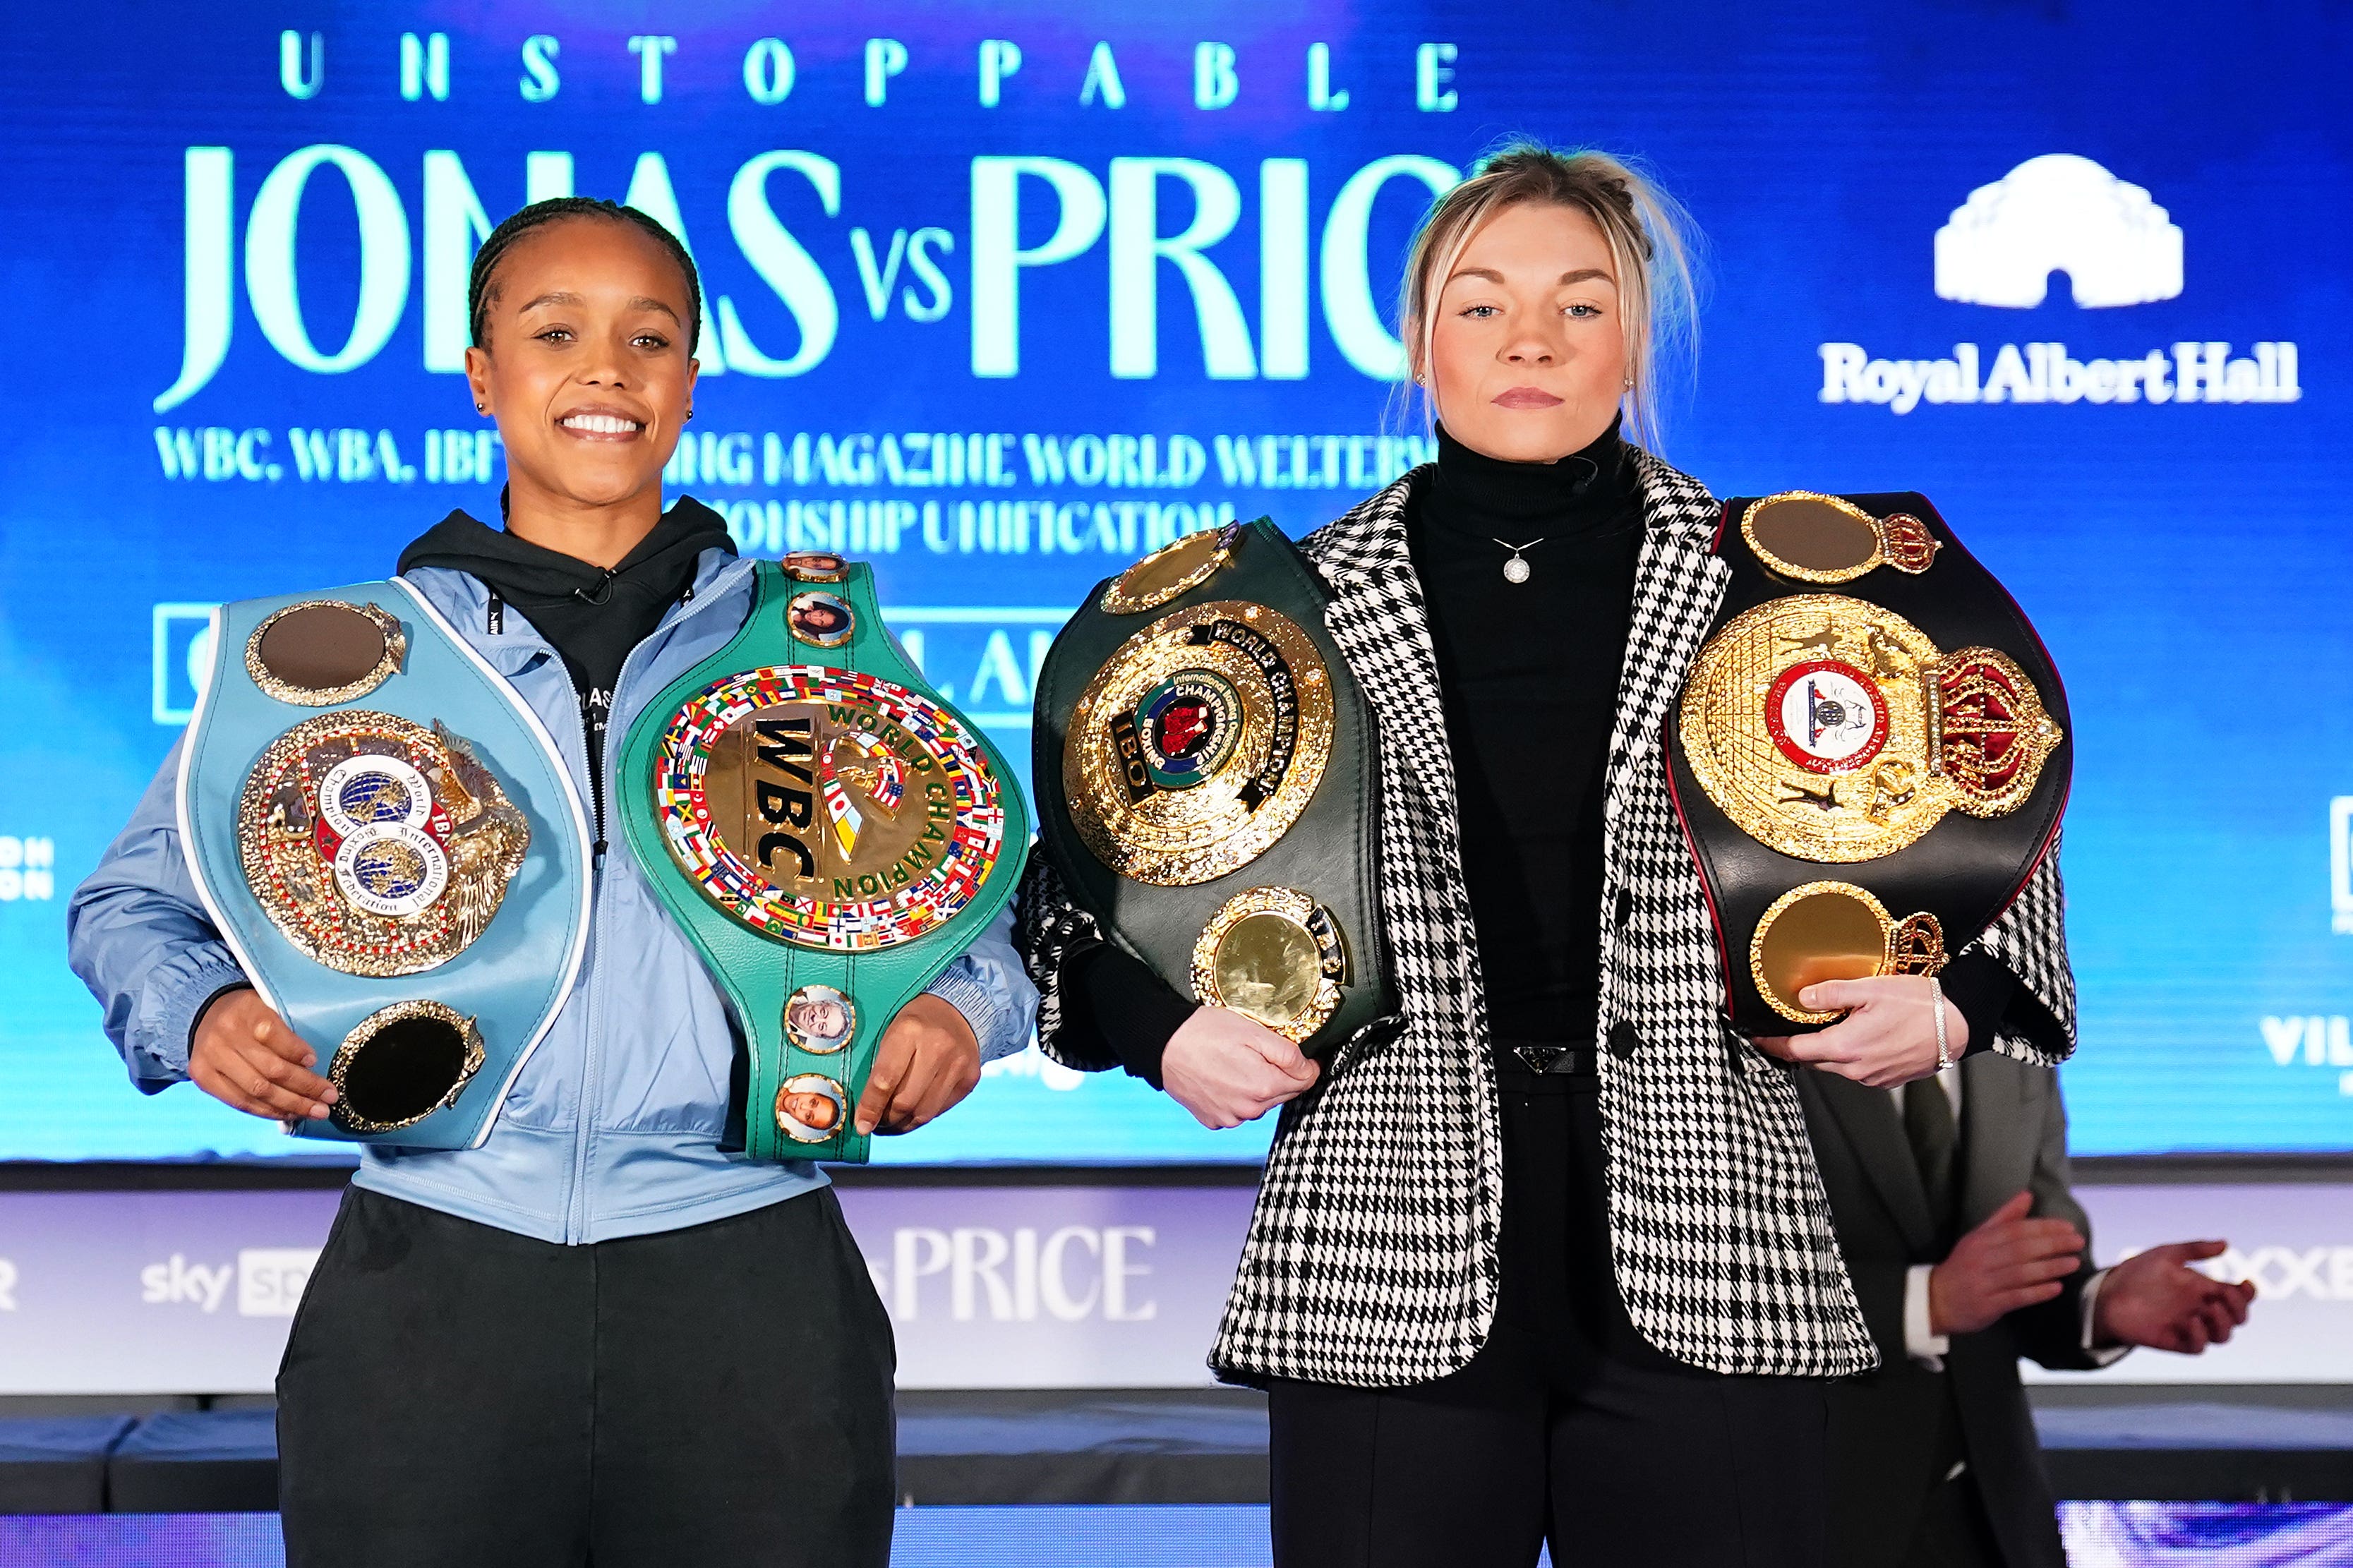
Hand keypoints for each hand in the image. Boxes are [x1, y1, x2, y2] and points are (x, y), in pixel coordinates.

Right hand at [190, 988, 336, 1121]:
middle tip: (330, 1097)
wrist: (206, 1016)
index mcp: (245, 1011)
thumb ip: (286, 1031)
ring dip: (291, 1105)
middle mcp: (225, 1036)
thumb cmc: (250, 1015)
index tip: (315, 1060)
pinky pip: (240, 1102)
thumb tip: (311, 1066)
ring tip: (316, 1111)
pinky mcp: (203, 1079)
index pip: (271, 1032)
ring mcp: (210, 1059)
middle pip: (269, 1069)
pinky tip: (290, 1114)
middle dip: (305, 1087)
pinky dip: (268, 1111)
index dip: (295, 1050)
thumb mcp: (269, 1007)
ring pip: (256, 1091)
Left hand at [855, 994, 980, 1135]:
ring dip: (904, 1124)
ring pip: (924, 1112)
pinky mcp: (970, 1078)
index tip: (862, 1125)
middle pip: (905, 1101)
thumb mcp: (891, 1032)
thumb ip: (879, 1068)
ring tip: (892, 1122)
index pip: (885, 1080)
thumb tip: (866, 1111)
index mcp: (909, 1030)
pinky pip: (940, 1110)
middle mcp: (937, 1047)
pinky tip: (913, 1111)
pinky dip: (922, 1116)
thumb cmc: (914, 1024)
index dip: (871, 1108)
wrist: (958, 1010)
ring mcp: (958, 1064)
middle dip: (887, 1119)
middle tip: (877, 1122)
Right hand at [1162, 1007, 1318, 1129]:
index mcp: (1265, 1087)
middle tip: (1258, 1052)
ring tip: (1236, 1063)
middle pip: (1284, 1093)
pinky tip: (1223, 1077)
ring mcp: (1230, 1118)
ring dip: (1257, 1086)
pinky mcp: (1213, 1120)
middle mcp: (1250, 1110)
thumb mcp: (1254, 1031)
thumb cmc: (1206, 1032)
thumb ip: (1287, 1053)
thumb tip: (1309, 1069)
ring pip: (1260, 1103)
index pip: (1306, 1081)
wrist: (1162, 1044)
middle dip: (1279, 1074)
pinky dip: (1236, 1096)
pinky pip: (1237, 1110)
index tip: (1293, 1052)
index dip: (1304, 1063)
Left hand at [1755, 975, 1962, 1087]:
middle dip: (1797, 1046)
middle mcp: (1855, 1070)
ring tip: (1826, 1028)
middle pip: (1813, 1060)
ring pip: (1835, 1066)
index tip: (1756, 1037)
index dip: (1771, 1043)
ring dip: (1826, 1050)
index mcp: (1844, 1048)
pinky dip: (1849, 1055)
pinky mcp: (1888, 1079)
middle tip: (1786, 1028)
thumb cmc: (1920, 1005)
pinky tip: (1857, 1037)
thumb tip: (1802, 999)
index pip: (1794, 1050)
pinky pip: (1857, 1070)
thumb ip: (1831, 993)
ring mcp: (1872, 1078)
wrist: (1960, 1025)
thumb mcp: (1870, 989)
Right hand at [1928, 1191, 2085, 1335]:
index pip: (2015, 1230)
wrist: (1937, 1300)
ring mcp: (1985, 1283)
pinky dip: (2037, 1293)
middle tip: (2078, 1242)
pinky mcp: (1988, 1305)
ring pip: (2021, 1273)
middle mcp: (1982, 1259)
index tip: (2068, 1227)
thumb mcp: (1978, 1237)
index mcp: (1980, 1240)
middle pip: (2021, 1249)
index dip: (2043, 1227)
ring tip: (2073, 1263)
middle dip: (2052, 1245)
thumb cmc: (1963, 1266)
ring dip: (2050, 1267)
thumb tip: (2027, 1195)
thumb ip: (2004, 1217)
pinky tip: (2056, 1288)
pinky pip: (2016, 1297)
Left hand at [2092, 1241, 2256, 1352]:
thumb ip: (2195, 1249)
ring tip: (2210, 1308)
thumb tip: (2226, 1244)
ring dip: (2224, 1324)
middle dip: (2239, 1309)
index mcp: (2203, 1288)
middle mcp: (2200, 1309)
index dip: (2248, 1293)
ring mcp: (2189, 1326)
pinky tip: (2191, 1321)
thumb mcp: (2166, 1255)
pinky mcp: (2174, 1340)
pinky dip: (2200, 1336)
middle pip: (2236, 1317)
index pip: (2237, 1295)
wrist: (2107, 1292)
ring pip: (2223, 1335)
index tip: (2245, 1283)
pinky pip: (2198, 1346)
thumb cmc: (2137, 1273)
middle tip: (2226, 1296)